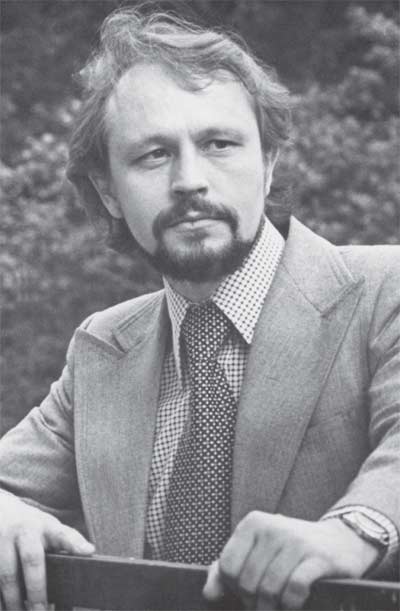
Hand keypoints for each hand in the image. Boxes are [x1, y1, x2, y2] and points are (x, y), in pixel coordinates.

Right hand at [0, 493, 93, 609]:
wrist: (0, 509)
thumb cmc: (32, 527)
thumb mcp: (50, 527)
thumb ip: (67, 541)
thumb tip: (89, 552)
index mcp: (46, 526)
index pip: (63, 533)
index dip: (75, 543)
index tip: (88, 552)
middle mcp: (25, 531)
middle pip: (32, 559)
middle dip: (37, 590)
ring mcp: (2, 540)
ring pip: (7, 575)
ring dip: (12, 600)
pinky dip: (0, 596)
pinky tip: (5, 606)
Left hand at [203, 511, 379, 609]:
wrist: (340, 540)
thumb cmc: (292, 550)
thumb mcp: (259, 551)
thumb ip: (228, 570)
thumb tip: (209, 593)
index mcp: (253, 523)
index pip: (227, 567)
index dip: (234, 588)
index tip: (247, 592)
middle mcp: (273, 527)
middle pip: (247, 582)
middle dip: (254, 602)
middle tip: (265, 604)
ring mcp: (296, 541)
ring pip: (269, 589)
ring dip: (273, 607)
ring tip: (278, 607)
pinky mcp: (318, 558)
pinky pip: (294, 590)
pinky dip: (291, 604)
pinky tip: (294, 603)